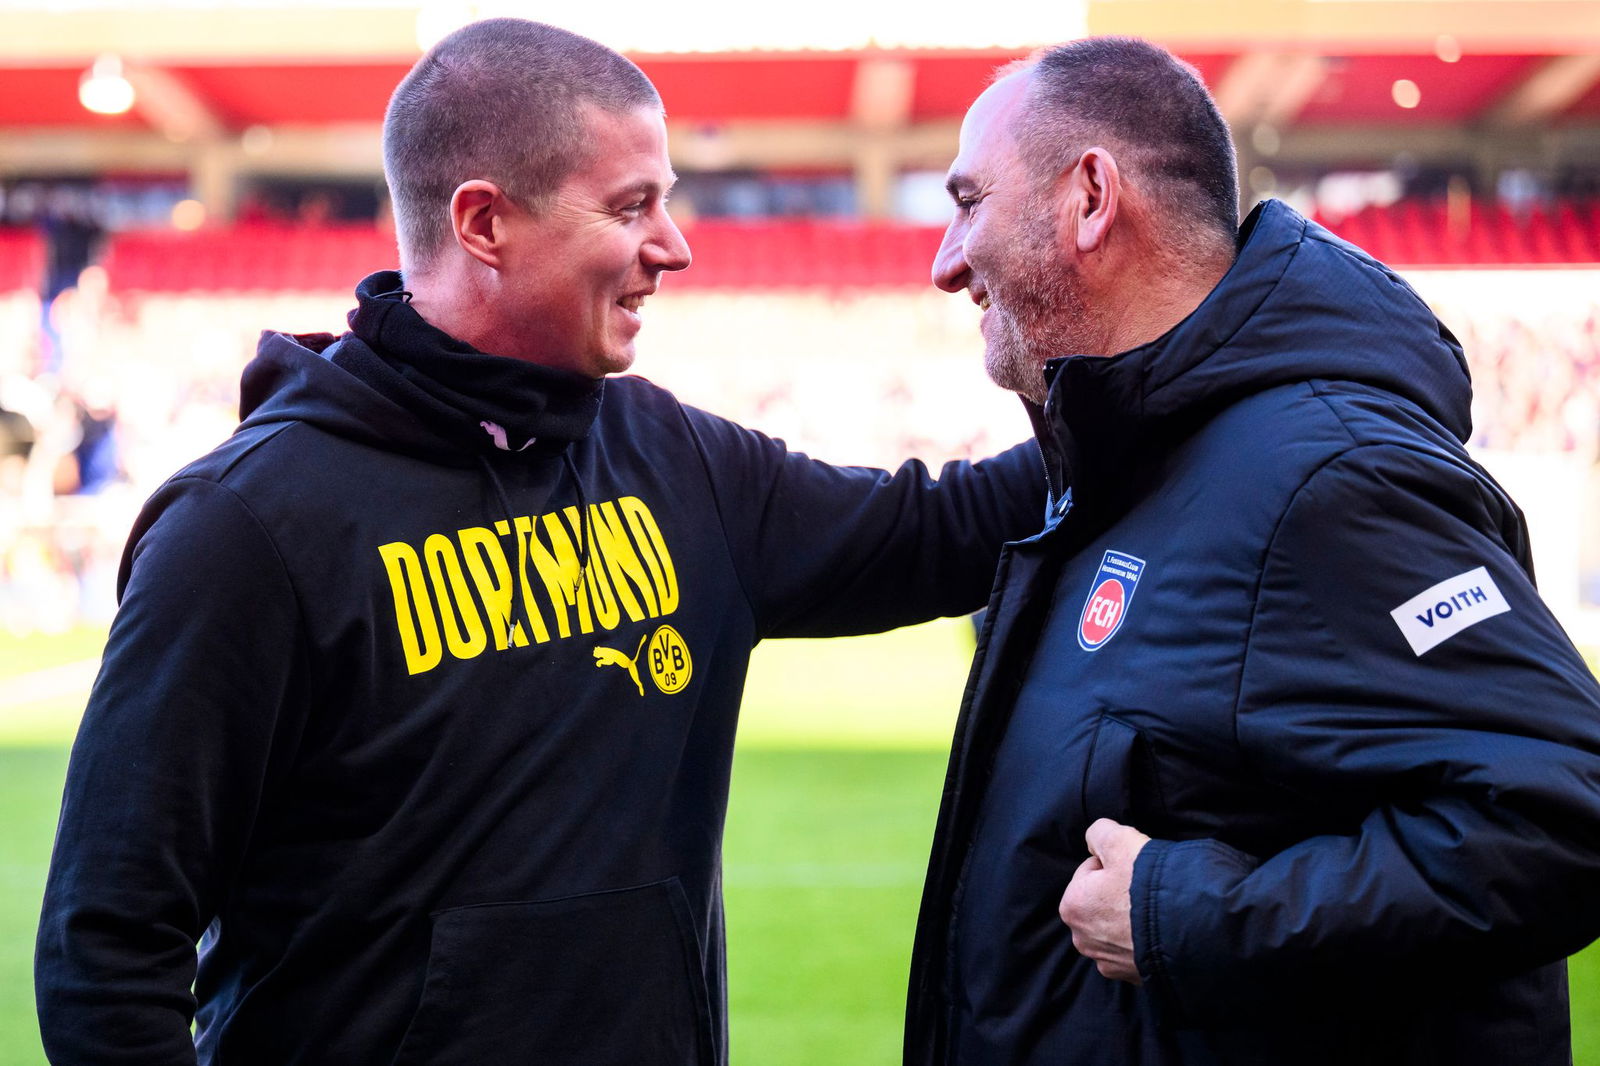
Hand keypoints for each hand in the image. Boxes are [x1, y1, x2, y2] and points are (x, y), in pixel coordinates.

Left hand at [1058, 818, 1150, 983]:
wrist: (1193, 932)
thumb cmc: (1150, 885)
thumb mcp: (1120, 840)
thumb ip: (1099, 832)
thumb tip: (1094, 840)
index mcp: (1072, 906)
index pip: (1093, 870)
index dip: (1117, 863)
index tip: (1135, 868)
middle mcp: (1083, 940)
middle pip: (1103, 900)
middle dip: (1122, 892)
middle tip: (1149, 887)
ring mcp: (1108, 962)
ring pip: (1119, 926)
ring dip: (1133, 916)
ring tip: (1158, 909)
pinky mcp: (1133, 977)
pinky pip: (1136, 948)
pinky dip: (1146, 939)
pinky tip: (1162, 930)